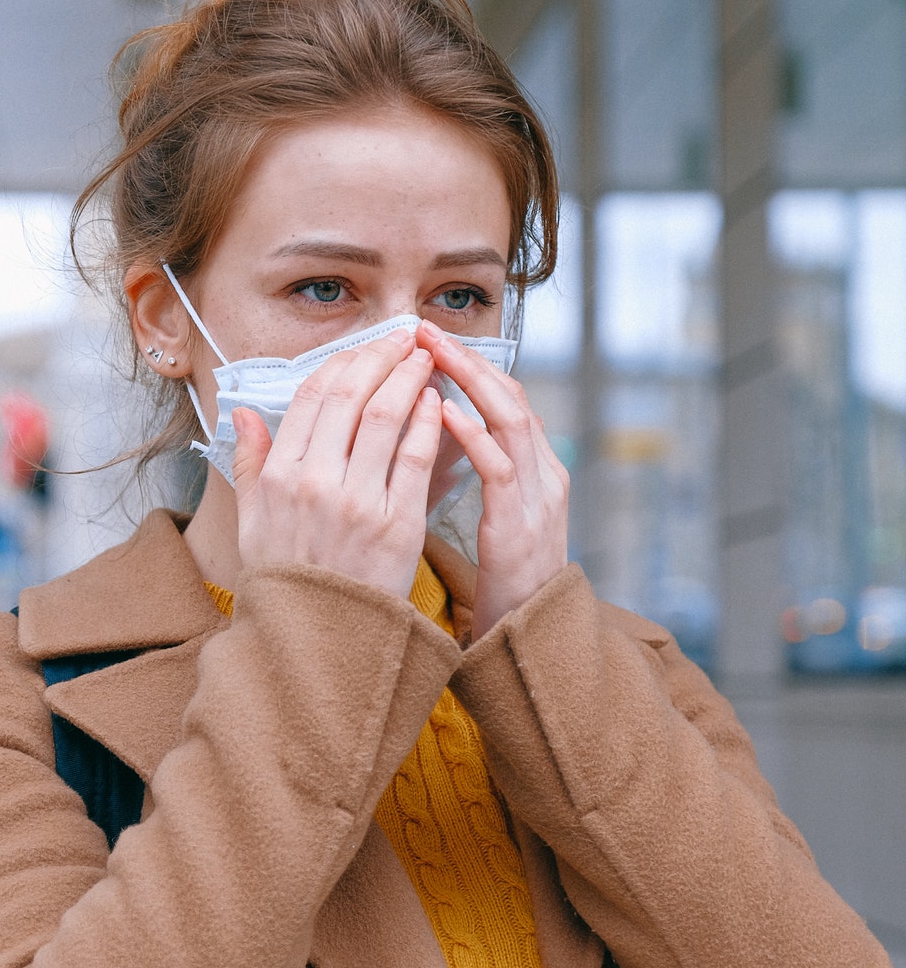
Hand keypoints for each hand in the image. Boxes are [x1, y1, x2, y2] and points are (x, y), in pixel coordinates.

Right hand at [231, 329, 441, 598]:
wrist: (317, 642)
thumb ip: (248, 464)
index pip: (312, 395)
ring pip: (387, 416)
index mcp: (278, 475)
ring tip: (426, 360)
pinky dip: (429, 422)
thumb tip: (242, 414)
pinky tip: (438, 403)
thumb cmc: (287, 582)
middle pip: (351, 395)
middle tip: (405, 338)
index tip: (367, 346)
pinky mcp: (396, 524)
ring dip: (410, 378)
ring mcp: (356, 502)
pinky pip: (416, 458)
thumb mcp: (251, 522)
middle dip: (382, 356)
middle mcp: (314, 482)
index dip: (345, 361)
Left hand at [417, 319, 569, 637]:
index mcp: (535, 470)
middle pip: (510, 397)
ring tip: (432, 352)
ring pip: (511, 421)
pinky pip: (499, 469)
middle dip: (467, 359)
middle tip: (424, 328)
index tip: (428, 338)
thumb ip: (479, 474)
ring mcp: (538, 499)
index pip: (503, 399)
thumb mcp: (494, 517)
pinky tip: (442, 413)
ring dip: (469, 382)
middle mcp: (544, 474)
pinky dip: (472, 436)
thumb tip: (439, 432)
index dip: (469, 365)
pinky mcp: (521, 526)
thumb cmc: (503, 581)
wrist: (530, 640)